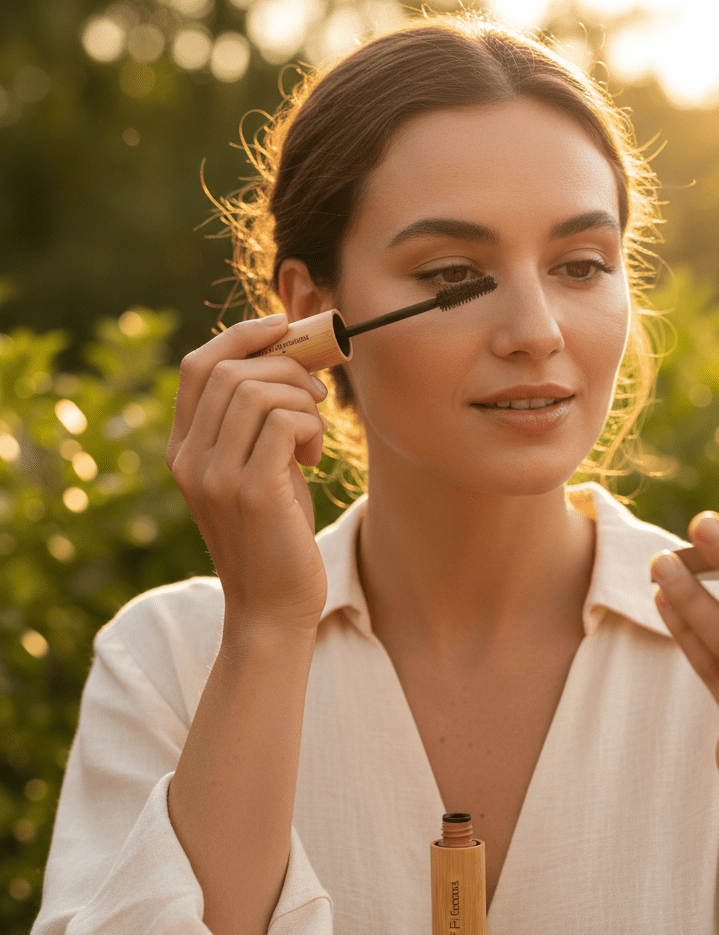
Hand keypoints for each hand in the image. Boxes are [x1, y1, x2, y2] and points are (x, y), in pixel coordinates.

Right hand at [166, 315, 330, 629]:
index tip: (284, 327)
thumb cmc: (277, 535)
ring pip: (257, 390)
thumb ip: (261, 424)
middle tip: (318, 397)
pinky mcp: (249, 491)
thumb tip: (293, 360)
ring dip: (302, 402)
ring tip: (313, 440)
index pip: (197, 365)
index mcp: (184, 449)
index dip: (241, 335)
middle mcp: (188, 458)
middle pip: (230, 369)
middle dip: (287, 366)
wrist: (273, 607)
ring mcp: (214, 475)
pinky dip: (309, 427)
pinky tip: (313, 459)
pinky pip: (281, 421)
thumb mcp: (261, 470)